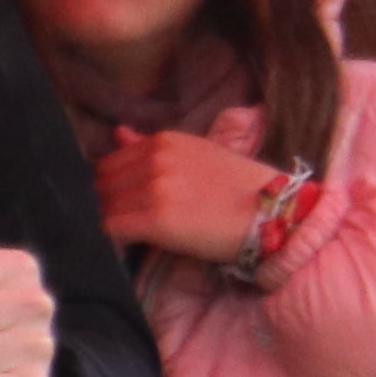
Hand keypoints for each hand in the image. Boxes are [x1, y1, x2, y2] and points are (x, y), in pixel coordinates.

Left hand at [94, 126, 288, 270]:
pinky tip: (131, 243)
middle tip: (125, 219)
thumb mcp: (197, 153)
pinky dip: (114, 238)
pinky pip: (112, 228)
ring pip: (105, 206)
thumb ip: (152, 145)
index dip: (113, 185)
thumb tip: (118, 133)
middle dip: (108, 202)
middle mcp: (155, 160)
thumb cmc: (240, 187)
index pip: (111, 162)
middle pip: (102, 184)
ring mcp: (154, 189)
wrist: (273, 214)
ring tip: (131, 232)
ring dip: (112, 220)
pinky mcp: (156, 219)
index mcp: (164, 141)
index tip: (123, 200)